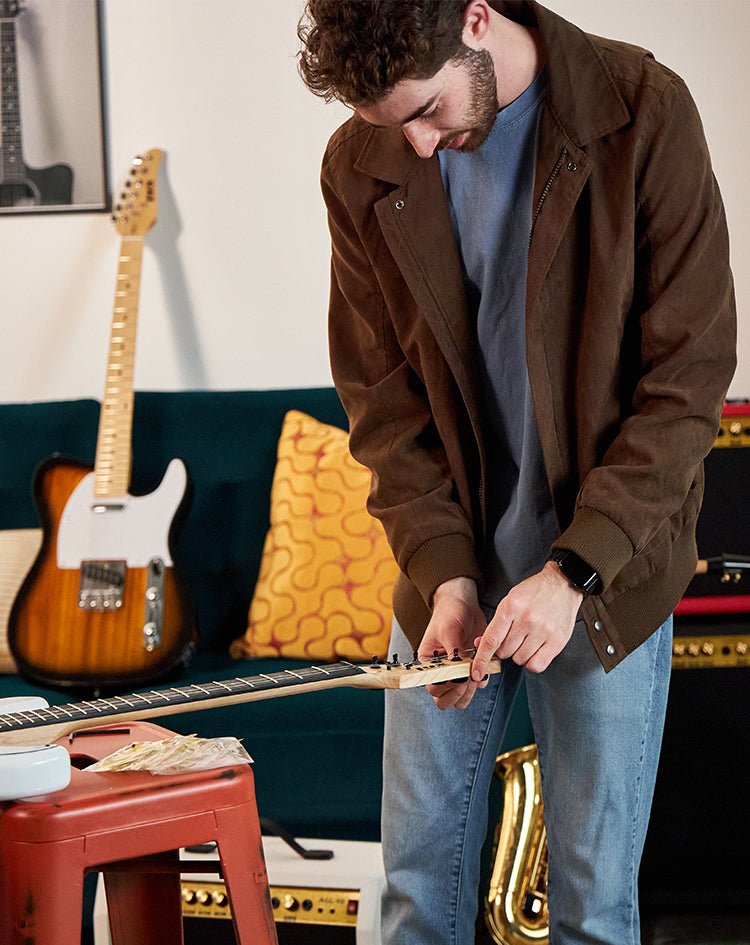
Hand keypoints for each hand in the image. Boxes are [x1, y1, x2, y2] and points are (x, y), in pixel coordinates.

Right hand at [419, 577, 487, 710]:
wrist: (463, 603)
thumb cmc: (450, 614)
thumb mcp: (449, 632)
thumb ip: (454, 655)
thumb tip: (461, 675)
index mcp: (428, 663)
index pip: (433, 687)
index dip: (447, 686)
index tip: (460, 675)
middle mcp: (442, 671)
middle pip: (445, 700)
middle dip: (458, 693)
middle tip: (468, 678)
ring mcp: (458, 672)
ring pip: (461, 698)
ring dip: (471, 690)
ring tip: (477, 671)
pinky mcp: (473, 668)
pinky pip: (479, 684)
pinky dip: (483, 677)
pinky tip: (484, 661)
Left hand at [472, 561, 582, 678]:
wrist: (561, 585)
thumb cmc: (534, 593)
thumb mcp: (509, 601)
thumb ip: (496, 624)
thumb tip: (480, 645)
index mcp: (511, 607)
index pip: (491, 640)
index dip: (481, 659)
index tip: (476, 672)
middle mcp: (527, 619)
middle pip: (505, 652)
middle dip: (505, 648)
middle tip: (514, 636)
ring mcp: (543, 631)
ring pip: (519, 660)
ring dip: (519, 654)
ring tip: (528, 638)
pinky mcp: (557, 641)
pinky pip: (536, 665)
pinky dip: (532, 662)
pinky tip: (535, 650)